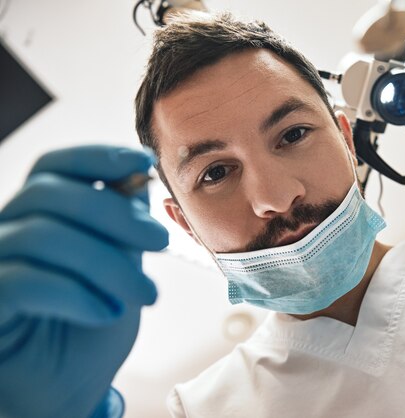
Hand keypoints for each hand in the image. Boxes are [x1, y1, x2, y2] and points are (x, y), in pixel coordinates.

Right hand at [0, 145, 168, 417]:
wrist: (68, 390)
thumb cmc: (92, 327)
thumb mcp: (120, 268)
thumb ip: (122, 227)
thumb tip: (137, 182)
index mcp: (40, 216)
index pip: (56, 166)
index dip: (98, 156)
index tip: (145, 163)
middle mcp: (7, 233)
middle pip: (52, 195)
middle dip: (116, 216)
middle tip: (161, 242)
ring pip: (44, 237)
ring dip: (108, 264)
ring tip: (145, 293)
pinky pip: (25, 281)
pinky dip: (77, 294)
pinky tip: (106, 311)